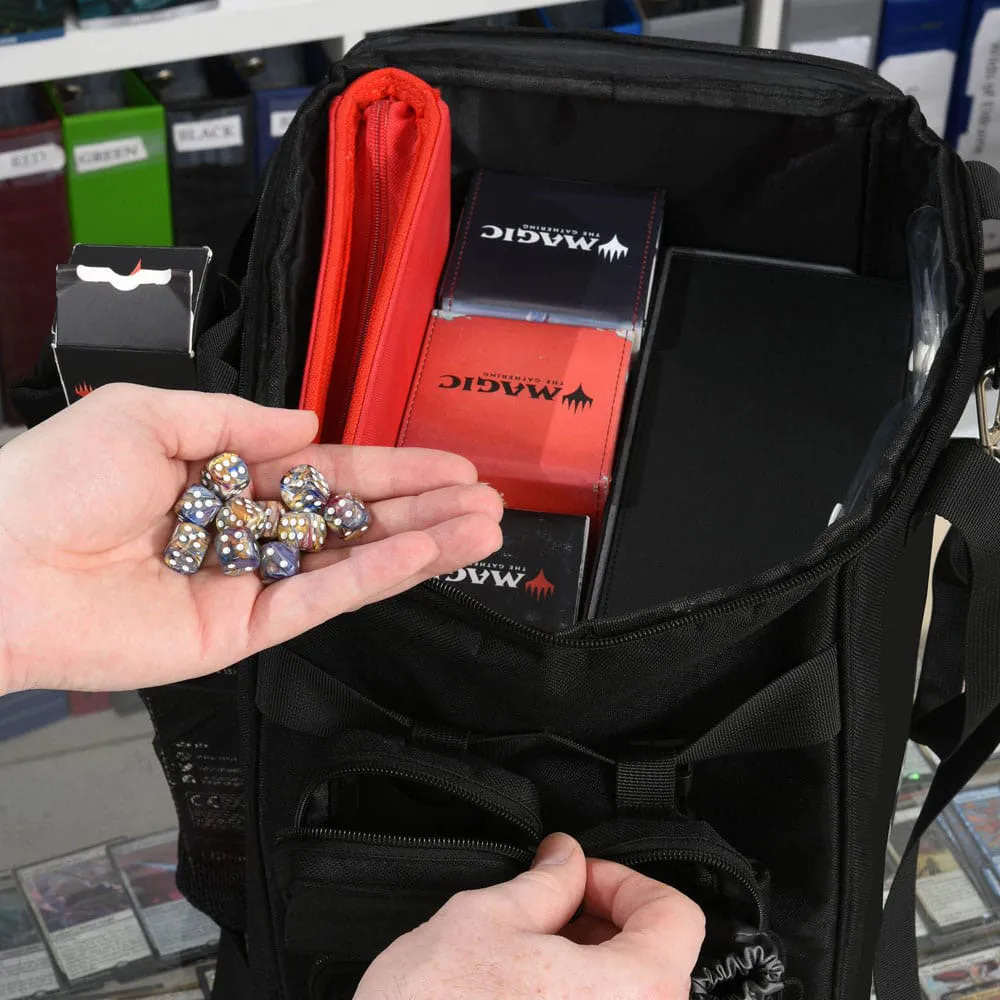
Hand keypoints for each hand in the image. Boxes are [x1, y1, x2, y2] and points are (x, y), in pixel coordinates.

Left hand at [0, 384, 502, 694]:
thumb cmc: (56, 479)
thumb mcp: (148, 416)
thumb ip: (236, 420)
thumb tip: (310, 424)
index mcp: (227, 477)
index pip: (329, 472)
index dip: (393, 467)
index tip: (451, 464)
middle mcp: (247, 530)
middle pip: (355, 518)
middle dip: (423, 507)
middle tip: (487, 500)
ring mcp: (248, 583)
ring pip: (351, 560)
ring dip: (420, 544)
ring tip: (484, 529)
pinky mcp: (241, 630)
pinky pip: (320, 598)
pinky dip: (374, 576)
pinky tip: (424, 552)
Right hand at [355, 834, 704, 999]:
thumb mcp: (483, 920)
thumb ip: (543, 884)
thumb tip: (565, 859)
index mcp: (636, 994)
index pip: (676, 915)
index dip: (622, 881)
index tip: (577, 879)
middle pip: (656, 964)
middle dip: (599, 924)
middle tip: (544, 910)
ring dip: (583, 969)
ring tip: (521, 957)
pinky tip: (516, 999)